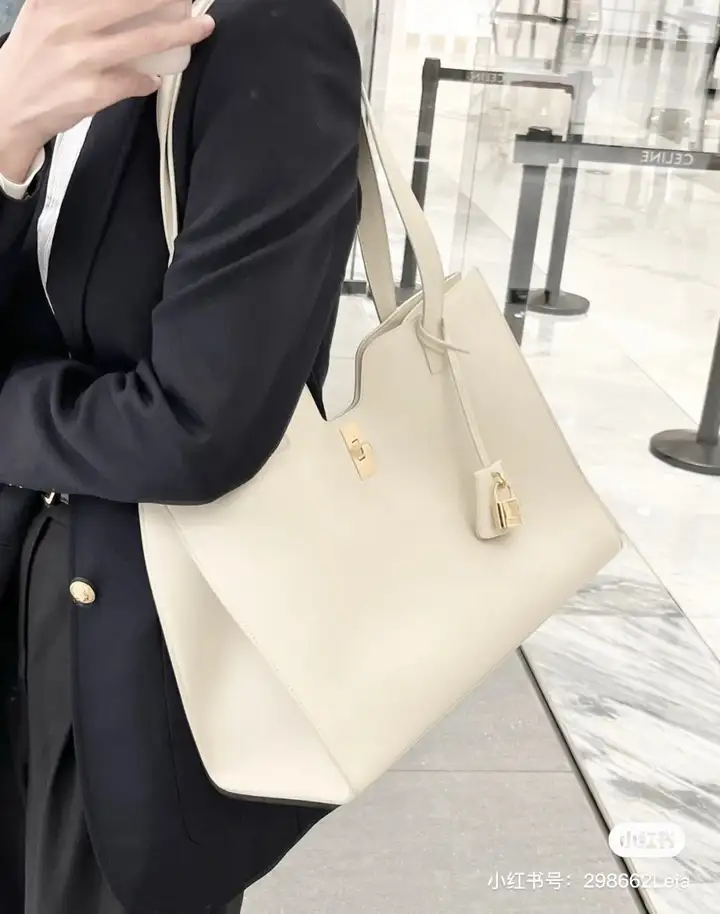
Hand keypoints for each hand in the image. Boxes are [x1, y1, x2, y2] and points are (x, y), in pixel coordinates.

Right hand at [0, 0, 214, 182]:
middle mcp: (67, 24)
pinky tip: (154, 79)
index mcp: (54, 3)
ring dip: (178, 34)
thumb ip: (71, 2)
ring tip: (201, 28)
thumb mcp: (42, 15)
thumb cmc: (32, 60)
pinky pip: (134, 82)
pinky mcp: (93, 92)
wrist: (9, 107)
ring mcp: (81, 59)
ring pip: (142, 42)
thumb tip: (122, 5)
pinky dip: (148, 80)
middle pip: (129, 3)